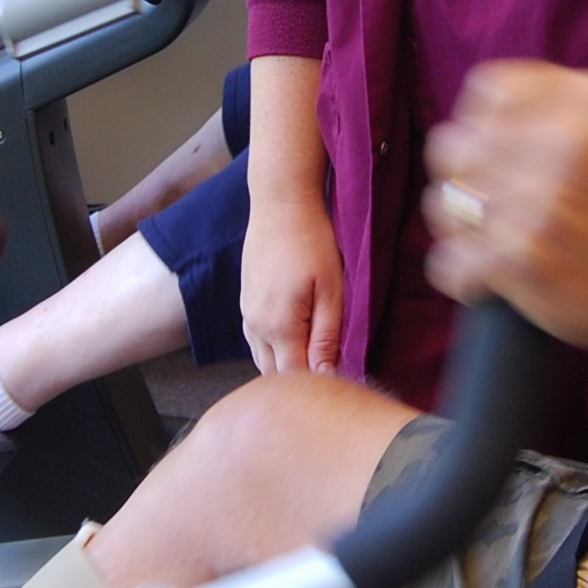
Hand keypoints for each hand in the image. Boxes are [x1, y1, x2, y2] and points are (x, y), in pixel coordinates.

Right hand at [241, 174, 344, 374]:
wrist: (280, 204)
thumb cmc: (312, 241)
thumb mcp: (331, 290)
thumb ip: (328, 335)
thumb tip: (327, 374)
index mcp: (279, 326)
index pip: (297, 377)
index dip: (320, 383)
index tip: (343, 379)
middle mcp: (256, 326)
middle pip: (276, 375)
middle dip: (301, 380)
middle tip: (331, 370)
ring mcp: (246, 315)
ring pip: (263, 360)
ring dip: (286, 366)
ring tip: (315, 356)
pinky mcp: (245, 304)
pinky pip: (256, 342)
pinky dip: (275, 350)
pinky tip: (296, 340)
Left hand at [422, 61, 587, 358]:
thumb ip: (567, 112)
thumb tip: (487, 117)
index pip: (490, 88)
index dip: (483, 122)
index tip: (494, 149)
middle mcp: (567, 143)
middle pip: (457, 144)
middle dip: (466, 177)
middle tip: (488, 203)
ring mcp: (540, 201)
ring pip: (446, 202)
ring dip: (460, 227)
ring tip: (488, 243)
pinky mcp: (521, 259)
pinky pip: (450, 260)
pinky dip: (463, 277)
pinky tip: (489, 282)